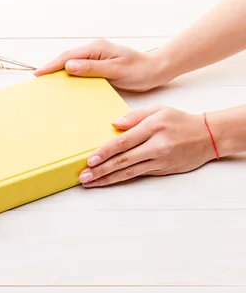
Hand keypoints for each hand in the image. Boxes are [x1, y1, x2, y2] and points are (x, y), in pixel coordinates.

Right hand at [34, 39, 168, 91]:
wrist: (156, 70)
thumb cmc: (140, 71)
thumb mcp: (116, 71)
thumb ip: (92, 68)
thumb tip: (68, 66)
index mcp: (96, 49)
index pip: (68, 57)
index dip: (51, 65)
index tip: (38, 74)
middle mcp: (94, 50)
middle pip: (67, 59)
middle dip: (51, 68)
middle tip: (38, 80)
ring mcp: (96, 57)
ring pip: (72, 64)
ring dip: (59, 72)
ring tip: (47, 82)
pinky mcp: (99, 65)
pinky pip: (79, 69)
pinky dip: (70, 75)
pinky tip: (65, 83)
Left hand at [78, 106, 216, 187]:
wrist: (209, 136)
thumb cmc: (180, 121)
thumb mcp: (158, 110)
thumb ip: (135, 116)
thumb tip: (114, 124)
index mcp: (153, 127)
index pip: (123, 142)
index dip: (105, 152)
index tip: (90, 159)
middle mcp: (156, 146)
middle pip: (123, 160)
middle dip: (101, 170)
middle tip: (84, 176)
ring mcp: (160, 160)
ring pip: (129, 171)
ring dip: (107, 178)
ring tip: (90, 182)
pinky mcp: (162, 170)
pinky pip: (137, 175)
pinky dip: (121, 179)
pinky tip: (108, 181)